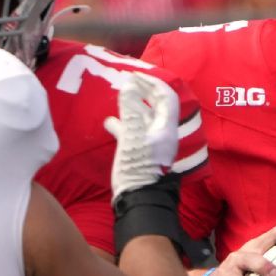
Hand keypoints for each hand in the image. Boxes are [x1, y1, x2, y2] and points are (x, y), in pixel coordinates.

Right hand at [104, 72, 179, 200]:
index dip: (152, 83)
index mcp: (166, 128)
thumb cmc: (138, 168)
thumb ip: (131, 110)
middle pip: (156, 105)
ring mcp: (152, 144)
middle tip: (127, 81)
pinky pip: (134, 132)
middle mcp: (162, 134)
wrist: (137, 200)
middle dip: (143, 91)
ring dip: (132, 106)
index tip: (135, 75)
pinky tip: (109, 122)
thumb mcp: (132, 137)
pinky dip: (123, 124)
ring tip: (117, 97)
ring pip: (143, 118)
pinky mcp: (141, 153)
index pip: (166, 97)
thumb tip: (129, 84)